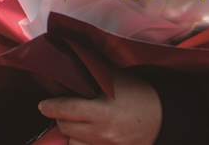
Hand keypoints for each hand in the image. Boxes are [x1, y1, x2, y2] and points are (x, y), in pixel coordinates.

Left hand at [38, 70, 161, 144]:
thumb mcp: (112, 79)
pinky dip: (84, 141)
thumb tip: (66, 71)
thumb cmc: (138, 92)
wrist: (165, 114)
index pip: (63, 110)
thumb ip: (88, 78)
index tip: (43, 105)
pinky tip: (88, 131)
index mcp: (100, 111)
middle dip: (60, 117)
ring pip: (74, 143)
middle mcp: (102, 133)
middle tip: (62, 108)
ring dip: (72, 132)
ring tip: (77, 121)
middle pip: (65, 128)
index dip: (49, 107)